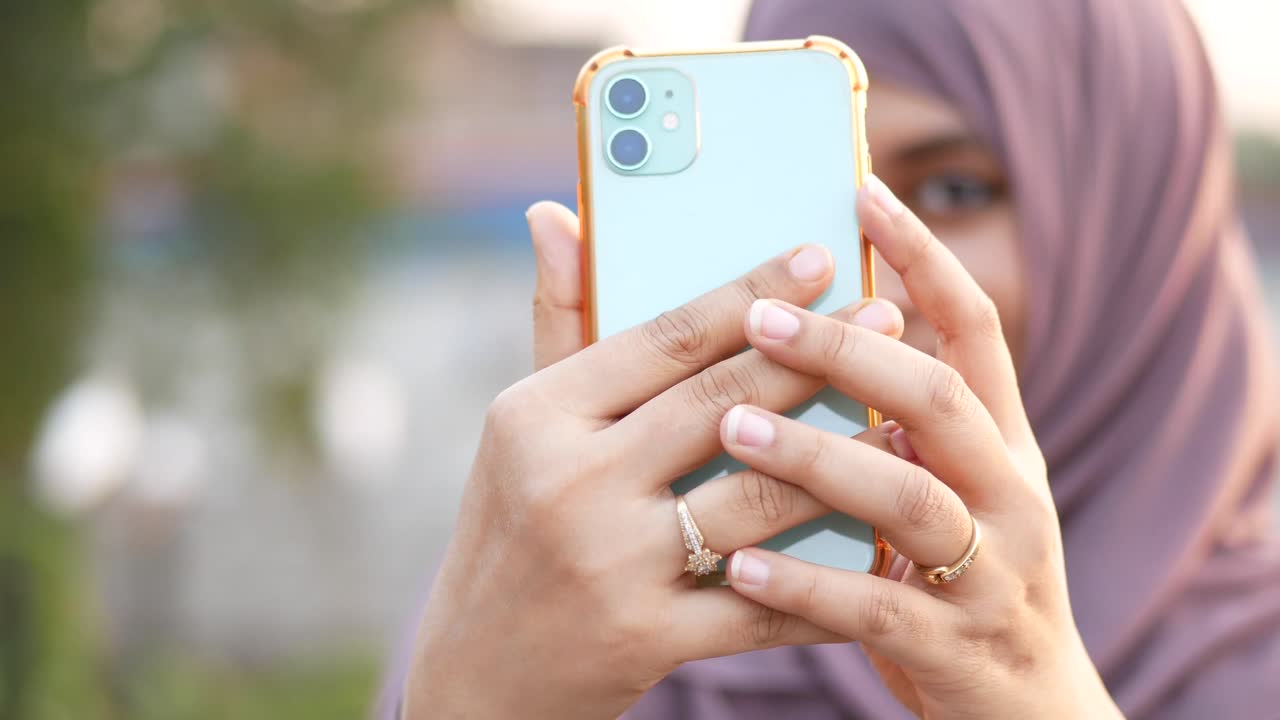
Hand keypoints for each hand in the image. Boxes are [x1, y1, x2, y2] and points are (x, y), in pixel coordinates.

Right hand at [403, 202, 904, 718]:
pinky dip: (825, 569)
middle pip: (724, 403)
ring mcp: (612, 566)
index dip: (752, 293)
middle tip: (886, 316)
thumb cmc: (510, 530)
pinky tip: (877, 535)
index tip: (820, 258)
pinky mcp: (650, 639)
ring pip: (759, 496)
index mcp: (536, 416)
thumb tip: (553, 215)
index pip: (664, 337)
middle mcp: (572, 484)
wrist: (478, 673)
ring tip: (900, 419)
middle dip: (817, 355)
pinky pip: (764, 596)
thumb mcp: (519, 429)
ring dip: (842, 456)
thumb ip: (555, 322)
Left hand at [717, 177, 1122, 718]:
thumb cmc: (949, 575)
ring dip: (820, 458)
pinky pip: (878, 608)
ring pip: (910, 498)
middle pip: (941, 399)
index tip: (861, 192)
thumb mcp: (929, 487)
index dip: (924, 256)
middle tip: (764, 314)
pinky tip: (734, 563)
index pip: (972, 327)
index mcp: (999, 441)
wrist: (1022, 710)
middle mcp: (1009, 492)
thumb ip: (877, 422)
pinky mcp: (959, 647)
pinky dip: (806, 584)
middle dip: (853, 351)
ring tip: (734, 427)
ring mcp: (993, 571)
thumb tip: (790, 336)